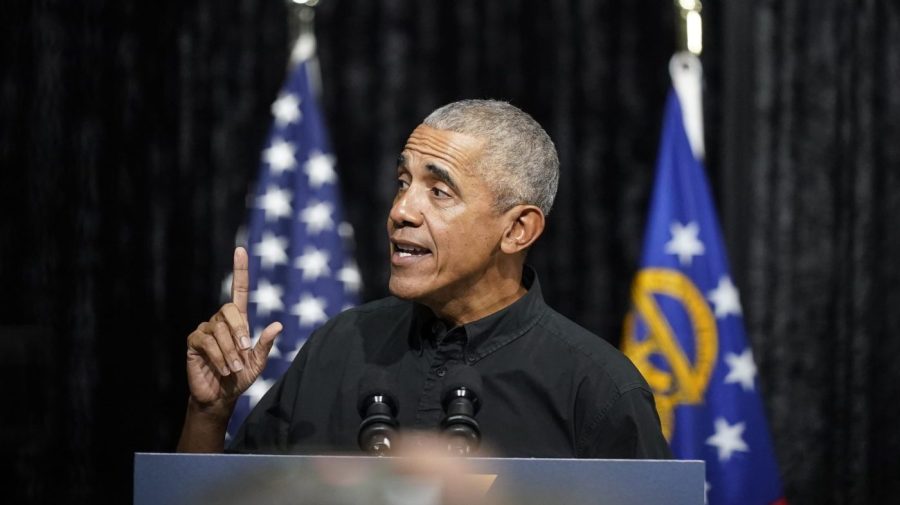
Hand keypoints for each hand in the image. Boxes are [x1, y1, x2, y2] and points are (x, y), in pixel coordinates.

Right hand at [185, 247, 281, 410]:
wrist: (221, 396)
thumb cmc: (240, 377)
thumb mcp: (258, 362)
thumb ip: (265, 344)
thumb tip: (278, 324)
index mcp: (238, 321)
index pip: (238, 290)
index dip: (240, 271)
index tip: (240, 250)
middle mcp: (220, 321)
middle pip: (230, 309)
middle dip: (240, 331)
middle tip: (245, 352)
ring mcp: (205, 330)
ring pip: (219, 330)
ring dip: (230, 351)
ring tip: (234, 369)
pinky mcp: (194, 342)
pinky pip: (206, 341)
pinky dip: (218, 356)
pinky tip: (223, 368)